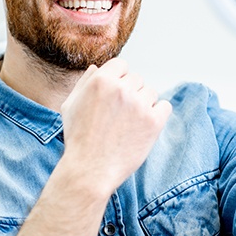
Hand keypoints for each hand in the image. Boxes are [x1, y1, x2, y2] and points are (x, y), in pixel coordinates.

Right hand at [60, 58, 171, 196]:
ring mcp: (139, 105)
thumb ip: (84, 83)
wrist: (90, 170)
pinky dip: (158, 114)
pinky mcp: (154, 122)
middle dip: (130, 92)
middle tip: (120, 114)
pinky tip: (144, 125)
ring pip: (151, 92)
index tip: (116, 94)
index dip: (118, 78)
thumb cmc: (78, 139)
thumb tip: (97, 68)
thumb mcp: (70, 105)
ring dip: (143, 103)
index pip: (121, 65)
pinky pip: (165, 106)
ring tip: (130, 122)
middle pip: (137, 78)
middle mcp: (121, 89)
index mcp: (101, 81)